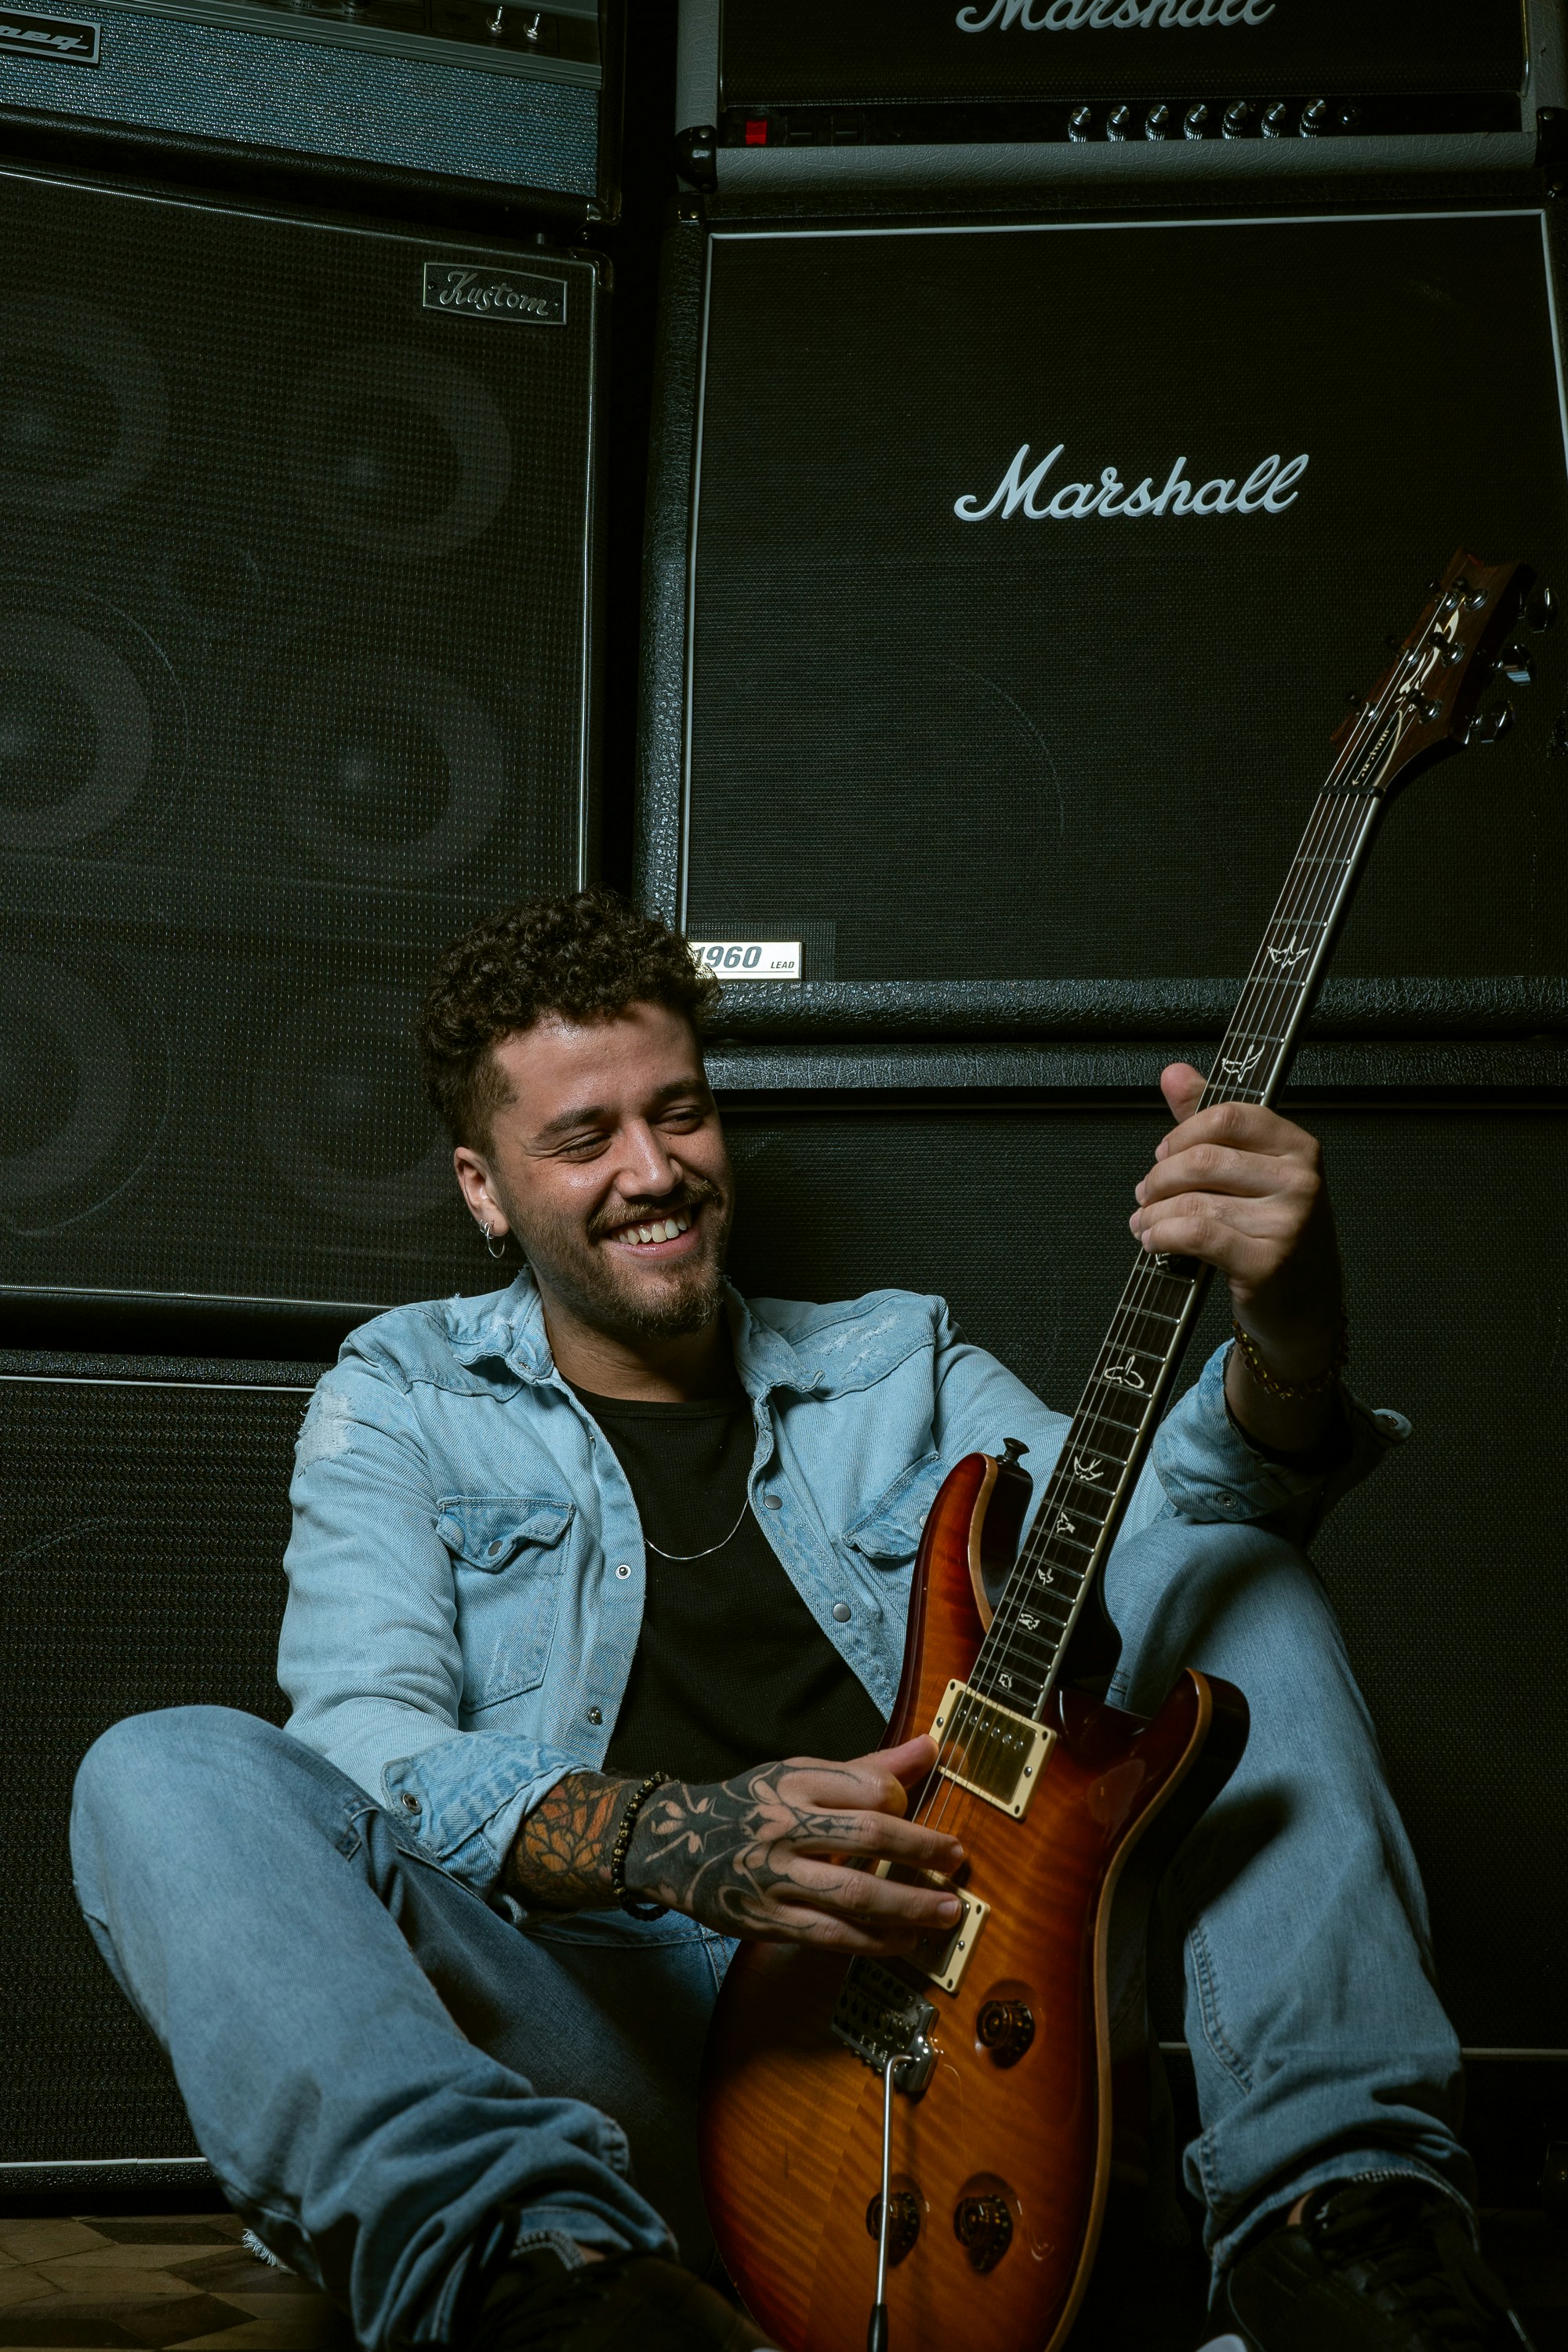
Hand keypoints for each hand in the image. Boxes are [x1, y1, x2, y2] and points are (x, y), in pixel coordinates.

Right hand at [626, 1737, 964, 1953]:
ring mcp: (775, 1877)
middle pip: (867, 1837)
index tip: (914, 1814)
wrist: (674, 1843)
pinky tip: (905, 1940)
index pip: (866, 1789)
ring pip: (854, 1893)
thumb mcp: (799, 1773)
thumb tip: (930, 1747)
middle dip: (921, 1851)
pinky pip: (832, 1934)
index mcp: (794, 1782)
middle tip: (957, 1860)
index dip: (901, 1803)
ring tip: (947, 1911)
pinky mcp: (768, 1921)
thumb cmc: (751, 1804)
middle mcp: (784, 1826)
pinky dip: (874, 1941)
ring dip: (909, 1905)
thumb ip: (868, 1767)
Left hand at [1131, 1065, 1345, 1451]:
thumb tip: (1174, 1073)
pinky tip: (1154, 1240)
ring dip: (1153, 1213)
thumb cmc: (1273, 1233)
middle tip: (1145, 1194)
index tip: (1163, 1154)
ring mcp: (1288, 1223)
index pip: (1229, 1116)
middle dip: (1159, 1178)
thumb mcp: (1249, 1171)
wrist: (1305, 1307)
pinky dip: (1161, 1235)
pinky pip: (1196, 1235)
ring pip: (1193, 1201)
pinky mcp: (1268, 1262)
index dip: (1182, 1133)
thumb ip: (1208, 1120)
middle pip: (1204, 1159)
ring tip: (1143, 1223)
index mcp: (1298, 1148)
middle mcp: (1301, 1181)